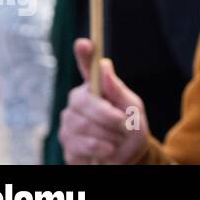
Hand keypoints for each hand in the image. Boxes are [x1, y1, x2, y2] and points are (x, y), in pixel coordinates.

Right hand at [58, 39, 147, 164]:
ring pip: (81, 125)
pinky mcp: (66, 145)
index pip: (87, 67)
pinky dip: (99, 149)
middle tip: (124, 124)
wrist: (128, 157)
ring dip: (107, 135)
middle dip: (108, 116)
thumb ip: (118, 90)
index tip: (84, 42)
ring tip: (118, 139)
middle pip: (82, 102)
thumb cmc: (130, 127)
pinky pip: (78, 145)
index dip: (84, 56)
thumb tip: (104, 65)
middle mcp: (77, 102)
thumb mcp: (132, 108)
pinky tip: (108, 150)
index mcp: (95, 88)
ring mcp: (68, 123)